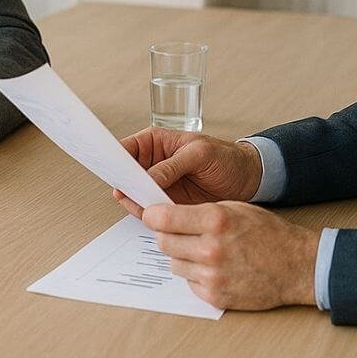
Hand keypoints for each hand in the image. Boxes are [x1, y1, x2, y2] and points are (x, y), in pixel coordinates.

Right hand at [112, 128, 262, 213]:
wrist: (248, 180)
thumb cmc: (226, 157)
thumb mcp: (200, 154)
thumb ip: (173, 165)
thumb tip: (150, 176)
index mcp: (156, 142)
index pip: (127, 148)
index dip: (113, 157)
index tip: (109, 167)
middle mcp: (153, 164)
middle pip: (127, 175)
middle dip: (123, 183)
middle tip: (122, 191)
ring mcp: (159, 185)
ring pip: (136, 195)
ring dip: (135, 201)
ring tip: (141, 205)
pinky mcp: (168, 203)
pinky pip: (151, 210)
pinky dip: (149, 214)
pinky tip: (152, 215)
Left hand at [142, 201, 319, 310]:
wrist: (296, 266)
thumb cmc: (268, 233)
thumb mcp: (235, 208)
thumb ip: (200, 210)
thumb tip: (165, 213)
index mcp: (215, 220)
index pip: (163, 218)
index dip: (153, 215)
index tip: (152, 215)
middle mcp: (211, 248)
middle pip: (163, 242)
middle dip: (168, 235)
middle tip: (182, 233)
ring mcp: (212, 275)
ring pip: (174, 263)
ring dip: (183, 256)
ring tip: (205, 251)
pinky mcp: (215, 296)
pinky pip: (189, 282)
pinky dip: (197, 275)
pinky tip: (216, 267)